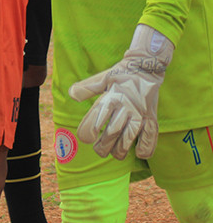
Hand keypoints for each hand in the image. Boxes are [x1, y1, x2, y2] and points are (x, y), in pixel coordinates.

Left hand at [69, 24, 172, 159]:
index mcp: (112, 97)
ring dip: (121, 149)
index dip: (89, 130)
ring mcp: (140, 113)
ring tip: (115, 154)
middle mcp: (126, 106)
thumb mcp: (102, 78)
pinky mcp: (152, 117)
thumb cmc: (120, 75)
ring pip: (130, 136)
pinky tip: (140, 154)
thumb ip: (87, 88)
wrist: (146, 68)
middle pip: (113, 131)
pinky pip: (151, 134)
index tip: (86, 138)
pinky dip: (147, 146)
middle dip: (104, 145)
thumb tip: (71, 94)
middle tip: (98, 150)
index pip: (98, 117)